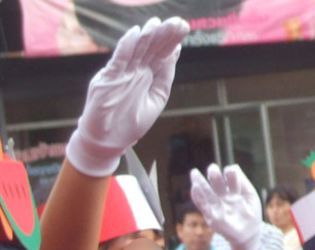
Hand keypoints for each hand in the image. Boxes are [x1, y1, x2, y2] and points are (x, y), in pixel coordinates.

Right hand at [66, 17, 188, 176]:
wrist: (109, 140)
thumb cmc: (132, 121)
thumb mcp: (157, 97)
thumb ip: (165, 76)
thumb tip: (175, 51)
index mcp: (147, 74)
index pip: (162, 53)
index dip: (172, 40)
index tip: (184, 27)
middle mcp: (134, 70)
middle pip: (151, 48)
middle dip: (164, 35)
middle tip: (178, 22)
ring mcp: (121, 73)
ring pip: (137, 50)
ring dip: (148, 36)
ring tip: (160, 23)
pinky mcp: (108, 79)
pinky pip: (119, 60)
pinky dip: (127, 46)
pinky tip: (137, 33)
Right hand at [190, 164, 262, 249]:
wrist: (250, 234)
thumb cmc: (251, 214)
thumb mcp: (250, 196)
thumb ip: (243, 182)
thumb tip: (233, 166)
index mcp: (234, 191)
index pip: (231, 178)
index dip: (230, 173)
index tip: (231, 171)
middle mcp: (224, 197)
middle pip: (217, 183)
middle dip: (214, 175)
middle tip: (213, 169)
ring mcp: (218, 206)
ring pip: (207, 192)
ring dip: (200, 183)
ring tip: (194, 173)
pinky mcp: (212, 216)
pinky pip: (203, 206)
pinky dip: (198, 197)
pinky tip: (195, 187)